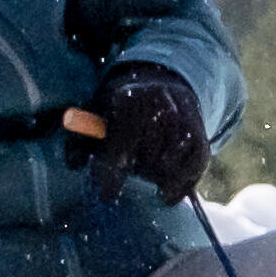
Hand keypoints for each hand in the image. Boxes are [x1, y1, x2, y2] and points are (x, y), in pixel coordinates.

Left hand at [83, 60, 208, 204]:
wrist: (162, 81)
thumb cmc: (121, 105)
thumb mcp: (95, 112)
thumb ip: (80, 139)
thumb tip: (74, 165)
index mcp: (129, 100)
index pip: (120, 148)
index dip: (111, 176)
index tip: (106, 195)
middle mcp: (161, 108)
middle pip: (148, 161)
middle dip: (137, 171)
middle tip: (131, 171)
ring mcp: (184, 121)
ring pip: (172, 167)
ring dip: (158, 178)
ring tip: (149, 175)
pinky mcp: (201, 135)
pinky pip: (195, 168)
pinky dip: (181, 186)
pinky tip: (166, 193)